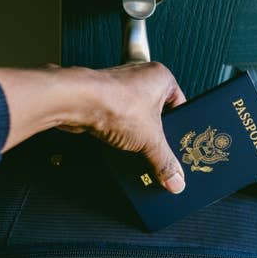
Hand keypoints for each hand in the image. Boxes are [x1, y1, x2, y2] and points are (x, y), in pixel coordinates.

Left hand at [58, 62, 186, 193]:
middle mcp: (141, 77)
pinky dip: (120, 134)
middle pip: (157, 114)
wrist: (76, 101)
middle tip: (160, 153)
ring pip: (137, 117)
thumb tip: (176, 180)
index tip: (180, 146)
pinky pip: (118, 119)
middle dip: (157, 135)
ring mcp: (120, 87)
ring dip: (137, 135)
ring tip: (140, 152)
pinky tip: (120, 148)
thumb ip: (165, 161)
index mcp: (161, 78)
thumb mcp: (150, 139)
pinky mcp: (103, 98)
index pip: (180, 106)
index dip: (180, 128)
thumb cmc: (115, 103)